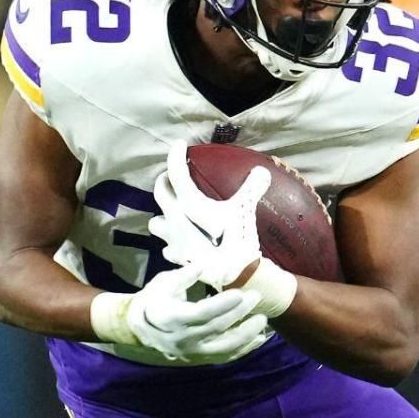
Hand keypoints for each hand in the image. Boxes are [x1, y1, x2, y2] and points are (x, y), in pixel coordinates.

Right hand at [94, 266, 268, 363]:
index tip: (240, 294)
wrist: (138, 330)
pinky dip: (243, 350)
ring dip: (246, 335)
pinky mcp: (199, 359)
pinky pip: (224, 358)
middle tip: (256, 296)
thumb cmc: (152, 301)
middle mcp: (182, 339)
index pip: (201, 313)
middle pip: (216, 328)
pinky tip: (259, 339)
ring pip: (223, 348)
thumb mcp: (162, 283)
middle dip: (239, 313)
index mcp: (171, 317)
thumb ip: (185, 275)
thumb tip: (204, 264)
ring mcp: (191, 352)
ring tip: (263, 320)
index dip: (222, 305)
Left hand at [149, 142, 270, 289]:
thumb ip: (252, 188)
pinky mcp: (176, 256)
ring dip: (163, 216)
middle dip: (164, 181)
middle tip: (172, 177)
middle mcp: (173, 218)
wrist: (232, 272)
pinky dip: (173, 243)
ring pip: (156, 223)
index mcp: (187, 203)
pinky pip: (168, 247)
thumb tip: (262, 171)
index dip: (176, 155)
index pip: (175, 172)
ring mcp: (172, 239)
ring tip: (174, 215)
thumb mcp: (244, 210)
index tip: (180, 144)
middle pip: (160, 193)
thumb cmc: (235, 239)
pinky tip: (182, 244)